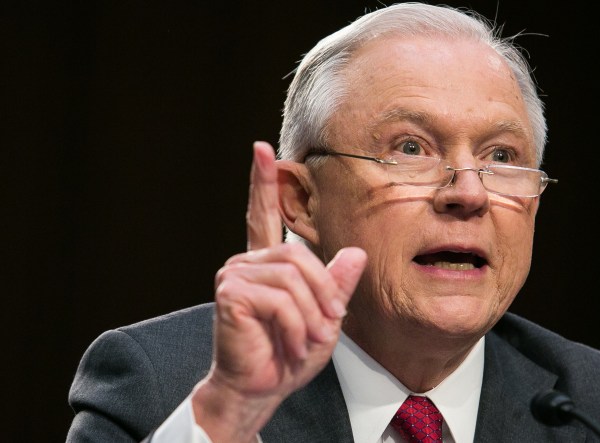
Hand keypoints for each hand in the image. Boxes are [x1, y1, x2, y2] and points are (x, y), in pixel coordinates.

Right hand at [192, 141, 366, 441]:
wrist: (261, 387)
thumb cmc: (289, 353)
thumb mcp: (325, 318)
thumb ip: (337, 285)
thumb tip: (356, 253)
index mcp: (268, 264)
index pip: (264, 215)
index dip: (263, 181)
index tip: (262, 148)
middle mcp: (247, 262)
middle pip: (300, 257)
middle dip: (322, 293)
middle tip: (327, 325)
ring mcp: (235, 275)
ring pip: (292, 279)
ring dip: (310, 314)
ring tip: (308, 340)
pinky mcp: (230, 293)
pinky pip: (279, 300)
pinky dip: (295, 326)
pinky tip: (291, 342)